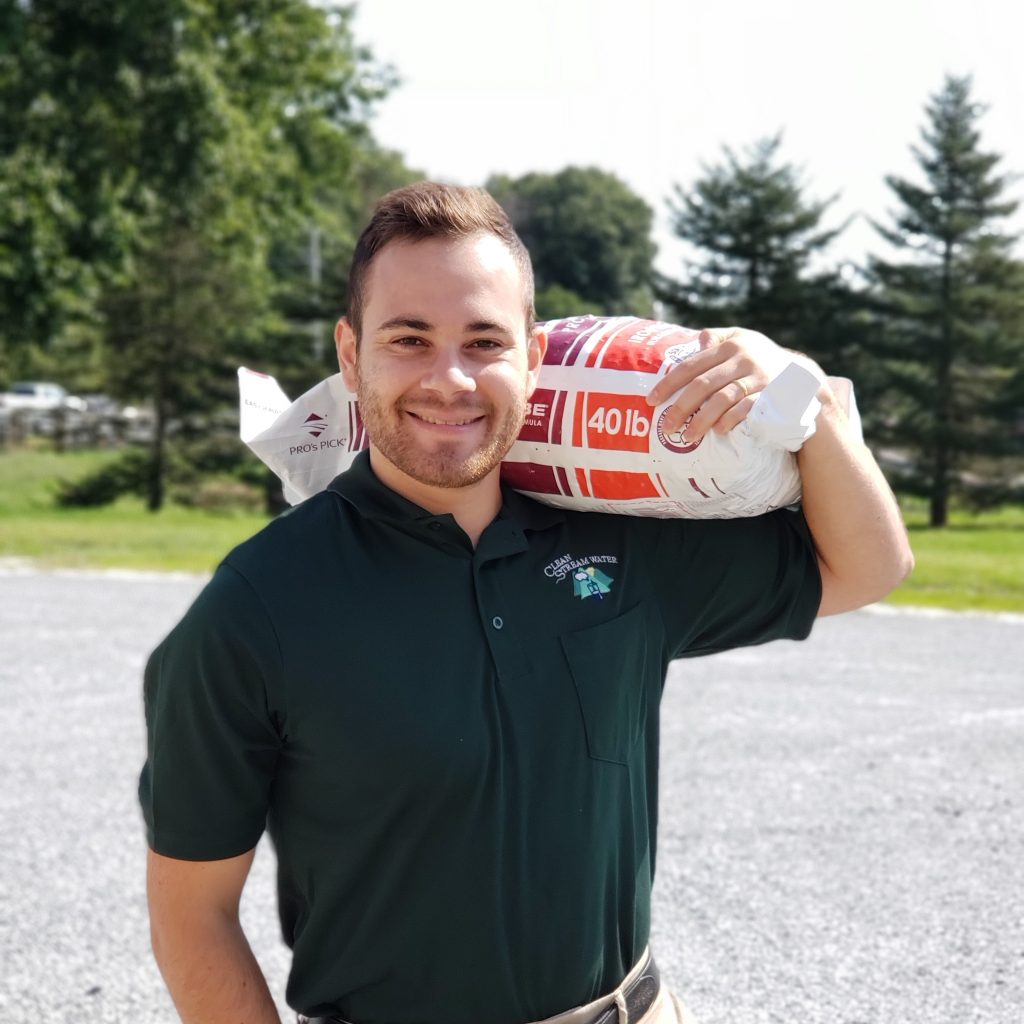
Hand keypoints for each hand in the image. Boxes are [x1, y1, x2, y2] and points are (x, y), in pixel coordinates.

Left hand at [644, 328, 775, 443]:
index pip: (691, 365)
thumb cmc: (762, 360)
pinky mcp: (772, 396)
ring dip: (702, 420)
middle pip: (703, 384)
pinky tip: (718, 431)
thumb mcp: (743, 340)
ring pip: (722, 399)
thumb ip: (718, 338)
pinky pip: (746, 410)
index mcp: (730, 346)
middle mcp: (743, 359)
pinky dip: (730, 420)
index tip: (651, 401)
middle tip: (666, 426)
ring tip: (687, 436)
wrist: (803, 378)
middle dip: (681, 407)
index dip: (669, 384)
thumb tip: (697, 340)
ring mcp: (758, 378)